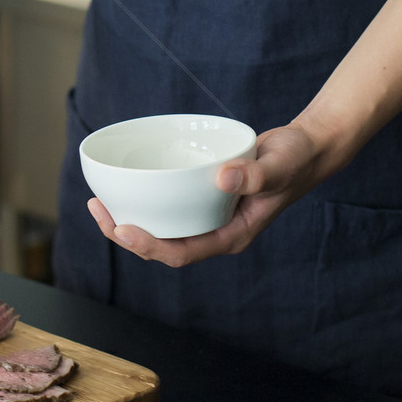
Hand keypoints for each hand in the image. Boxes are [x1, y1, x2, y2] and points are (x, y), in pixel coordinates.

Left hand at [87, 123, 327, 266]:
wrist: (304, 149)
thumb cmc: (294, 161)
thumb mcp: (279, 166)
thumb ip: (256, 174)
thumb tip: (223, 178)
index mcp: (231, 236)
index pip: (182, 252)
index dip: (148, 246)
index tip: (121, 228)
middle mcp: (215, 230)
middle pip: (164, 245)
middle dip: (128, 234)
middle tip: (97, 210)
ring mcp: (208, 215)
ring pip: (162, 227)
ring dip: (130, 219)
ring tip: (100, 202)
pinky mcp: (203, 198)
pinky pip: (169, 206)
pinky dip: (146, 199)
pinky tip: (127, 185)